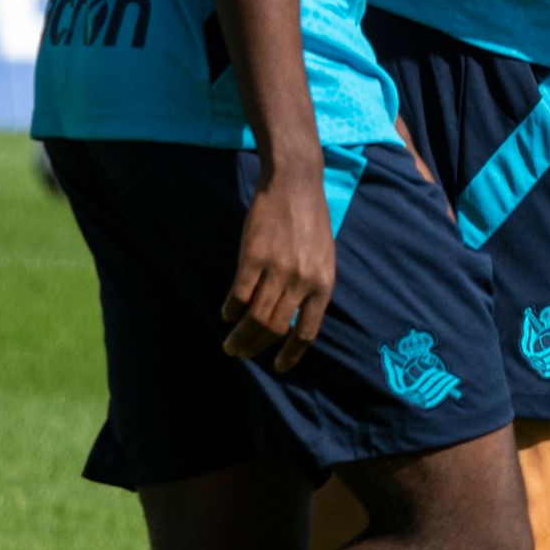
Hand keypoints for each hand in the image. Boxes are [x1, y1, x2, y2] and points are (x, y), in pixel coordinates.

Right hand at [220, 166, 336, 374]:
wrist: (295, 183)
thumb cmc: (310, 219)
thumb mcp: (323, 257)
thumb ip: (312, 286)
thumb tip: (294, 319)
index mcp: (323, 284)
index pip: (306, 331)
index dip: (291, 354)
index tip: (279, 366)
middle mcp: (302, 281)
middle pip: (275, 328)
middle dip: (256, 347)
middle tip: (242, 354)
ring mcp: (278, 269)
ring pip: (255, 316)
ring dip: (240, 336)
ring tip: (231, 345)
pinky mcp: (254, 256)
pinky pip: (239, 293)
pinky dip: (231, 309)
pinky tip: (227, 314)